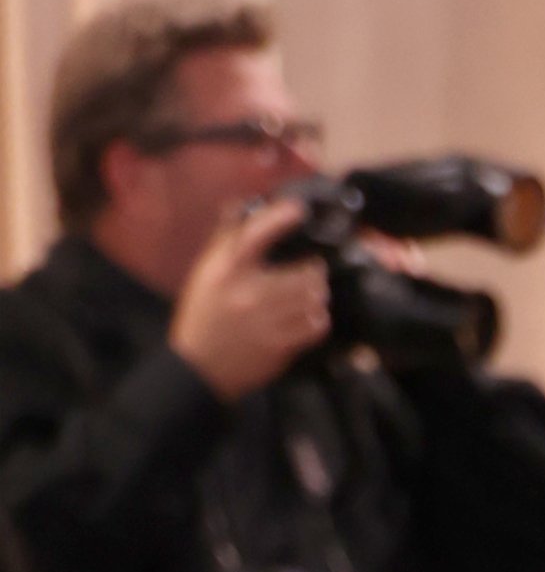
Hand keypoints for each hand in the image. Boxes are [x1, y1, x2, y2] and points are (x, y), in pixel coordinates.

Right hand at [168, 199, 332, 401]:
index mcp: (226, 270)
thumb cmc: (203, 315)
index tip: (299, 210)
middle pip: (301, 272)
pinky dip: (318, 319)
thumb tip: (240, 204)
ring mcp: (266, 321)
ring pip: (312, 299)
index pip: (255, 233)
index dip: (281, 217)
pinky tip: (311, 316)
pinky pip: (314, 327)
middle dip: (315, 268)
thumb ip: (225, 238)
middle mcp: (248, 292)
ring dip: (318, 293)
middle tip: (315, 267)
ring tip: (314, 292)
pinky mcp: (279, 346)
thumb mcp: (205, 272)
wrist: (200, 367)